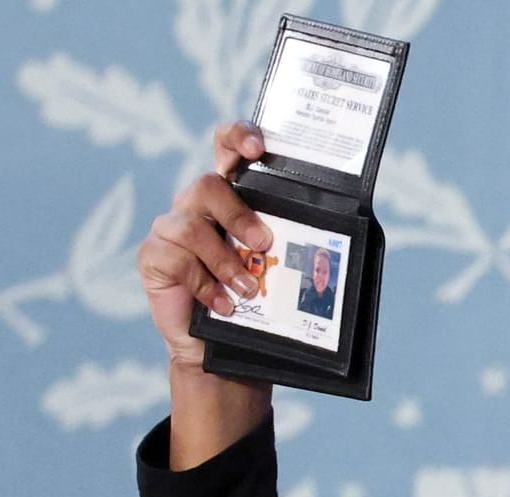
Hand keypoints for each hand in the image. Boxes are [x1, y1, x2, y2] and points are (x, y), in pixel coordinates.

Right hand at [136, 120, 273, 371]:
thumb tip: (356, 226)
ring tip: (247, 288)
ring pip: (191, 225)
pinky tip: (223, 305)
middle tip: (263, 244)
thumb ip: (295, 240)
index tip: (257, 147)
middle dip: (238, 214)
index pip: (226, 149)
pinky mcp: (153, 257)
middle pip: (208, 184)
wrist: (220, 348)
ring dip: (224, 260)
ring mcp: (171, 229)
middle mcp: (197, 206)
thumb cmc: (255, 301)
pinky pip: (174, 258)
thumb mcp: (278, 267)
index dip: (237, 137)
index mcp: (230, 197)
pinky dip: (204, 284)